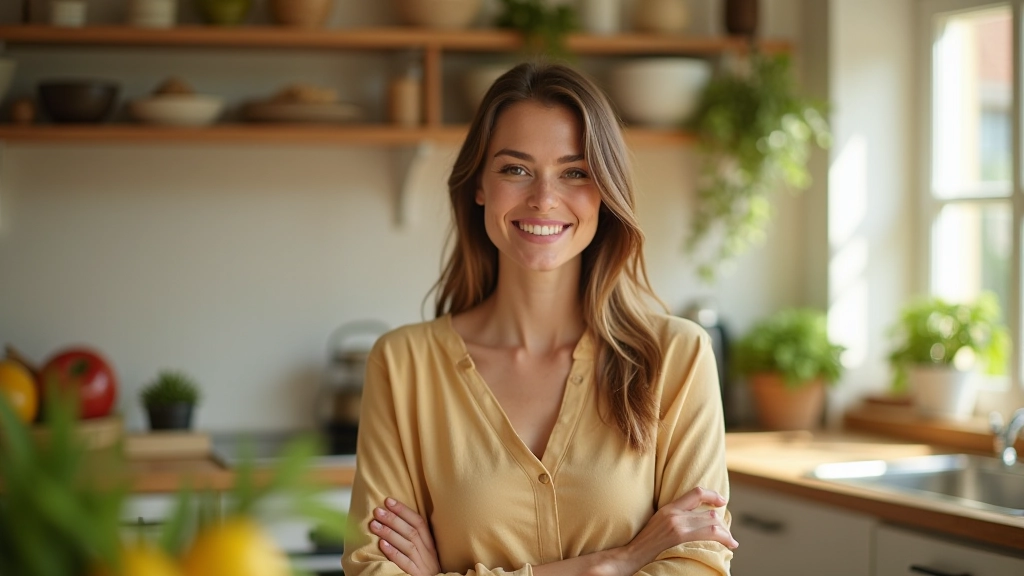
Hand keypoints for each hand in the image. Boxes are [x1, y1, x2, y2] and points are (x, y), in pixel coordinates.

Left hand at [369, 497, 440, 575]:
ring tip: (374, 525)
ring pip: (407, 545)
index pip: (419, 522)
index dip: (403, 510)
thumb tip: (394, 518)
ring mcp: (422, 564)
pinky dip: (393, 552)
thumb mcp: (424, 552)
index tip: (388, 501)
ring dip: (389, 533)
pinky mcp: (416, 575)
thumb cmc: (425, 568)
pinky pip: (405, 563)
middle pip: (411, 531)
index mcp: (430, 543)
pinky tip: (382, 544)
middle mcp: (428, 552)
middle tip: (377, 511)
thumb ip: (413, 538)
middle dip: (393, 519)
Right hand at [616, 487, 737, 572]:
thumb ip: (675, 516)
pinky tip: (728, 545)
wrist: (631, 555)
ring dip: (726, 533)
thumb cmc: (645, 542)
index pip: (696, 493)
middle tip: (729, 534)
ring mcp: (677, 526)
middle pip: (709, 513)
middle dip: (724, 524)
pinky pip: (709, 534)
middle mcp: (674, 514)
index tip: (722, 501)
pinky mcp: (679, 538)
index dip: (713, 495)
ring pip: (712, 523)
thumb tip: (695, 518)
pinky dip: (723, 539)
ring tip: (731, 541)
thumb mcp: (659, 521)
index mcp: (669, 507)